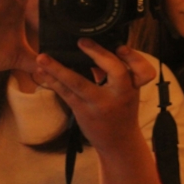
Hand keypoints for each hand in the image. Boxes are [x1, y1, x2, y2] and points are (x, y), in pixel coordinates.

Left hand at [32, 39, 155, 153]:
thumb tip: (96, 46)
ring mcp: (99, 104)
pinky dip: (53, 81)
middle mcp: (119, 95)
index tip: (121, 46)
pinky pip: (66, 93)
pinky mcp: (83, 111)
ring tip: (42, 57)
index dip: (133, 56)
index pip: (142, 70)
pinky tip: (42, 72)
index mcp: (133, 87)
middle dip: (98, 54)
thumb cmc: (122, 110)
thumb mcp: (128, 91)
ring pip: (78, 83)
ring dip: (58, 69)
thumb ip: (116, 71)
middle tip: (82, 41)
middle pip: (114, 72)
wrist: (118, 142)